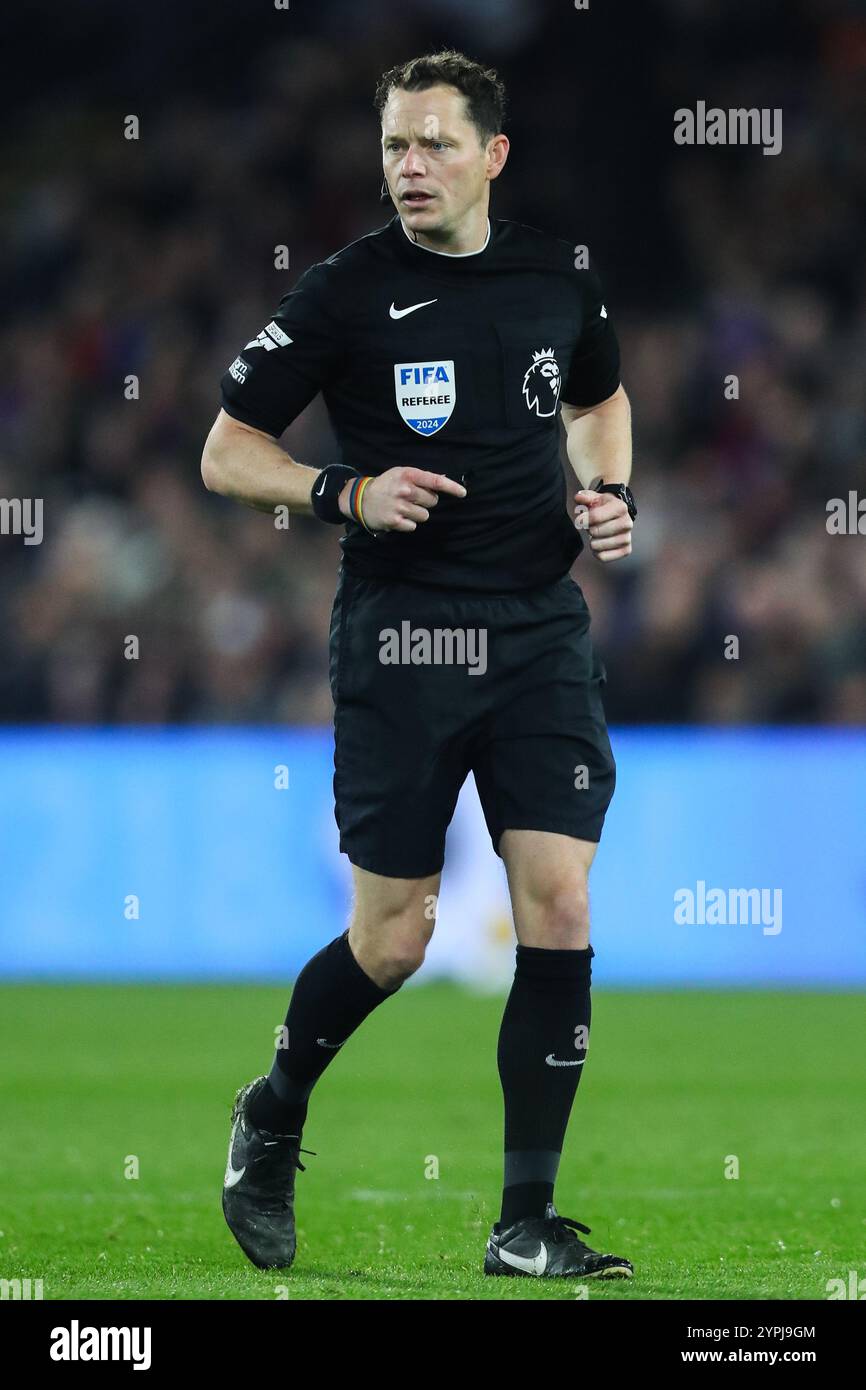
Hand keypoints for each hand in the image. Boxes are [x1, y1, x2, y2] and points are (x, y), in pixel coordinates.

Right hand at [339, 467, 466, 532]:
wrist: (361, 499)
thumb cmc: (386, 485)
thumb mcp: (400, 474)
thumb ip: (421, 477)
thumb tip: (443, 480)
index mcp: (408, 475)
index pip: (435, 481)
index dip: (452, 487)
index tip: (463, 493)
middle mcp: (405, 490)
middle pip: (433, 501)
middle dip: (426, 501)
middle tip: (412, 499)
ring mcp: (400, 507)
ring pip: (425, 515)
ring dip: (417, 513)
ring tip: (404, 508)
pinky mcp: (395, 521)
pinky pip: (414, 526)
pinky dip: (408, 523)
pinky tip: (399, 516)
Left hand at [573, 488, 633, 561]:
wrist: (618, 515)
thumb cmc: (603, 507)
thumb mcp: (594, 498)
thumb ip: (585, 496)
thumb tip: (579, 497)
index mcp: (620, 508)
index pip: (595, 517)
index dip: (582, 519)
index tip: (580, 519)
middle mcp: (627, 523)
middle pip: (595, 532)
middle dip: (589, 529)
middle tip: (592, 526)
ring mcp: (627, 538)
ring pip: (597, 546)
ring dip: (592, 541)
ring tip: (596, 535)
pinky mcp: (626, 550)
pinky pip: (603, 557)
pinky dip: (597, 552)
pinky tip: (599, 543)